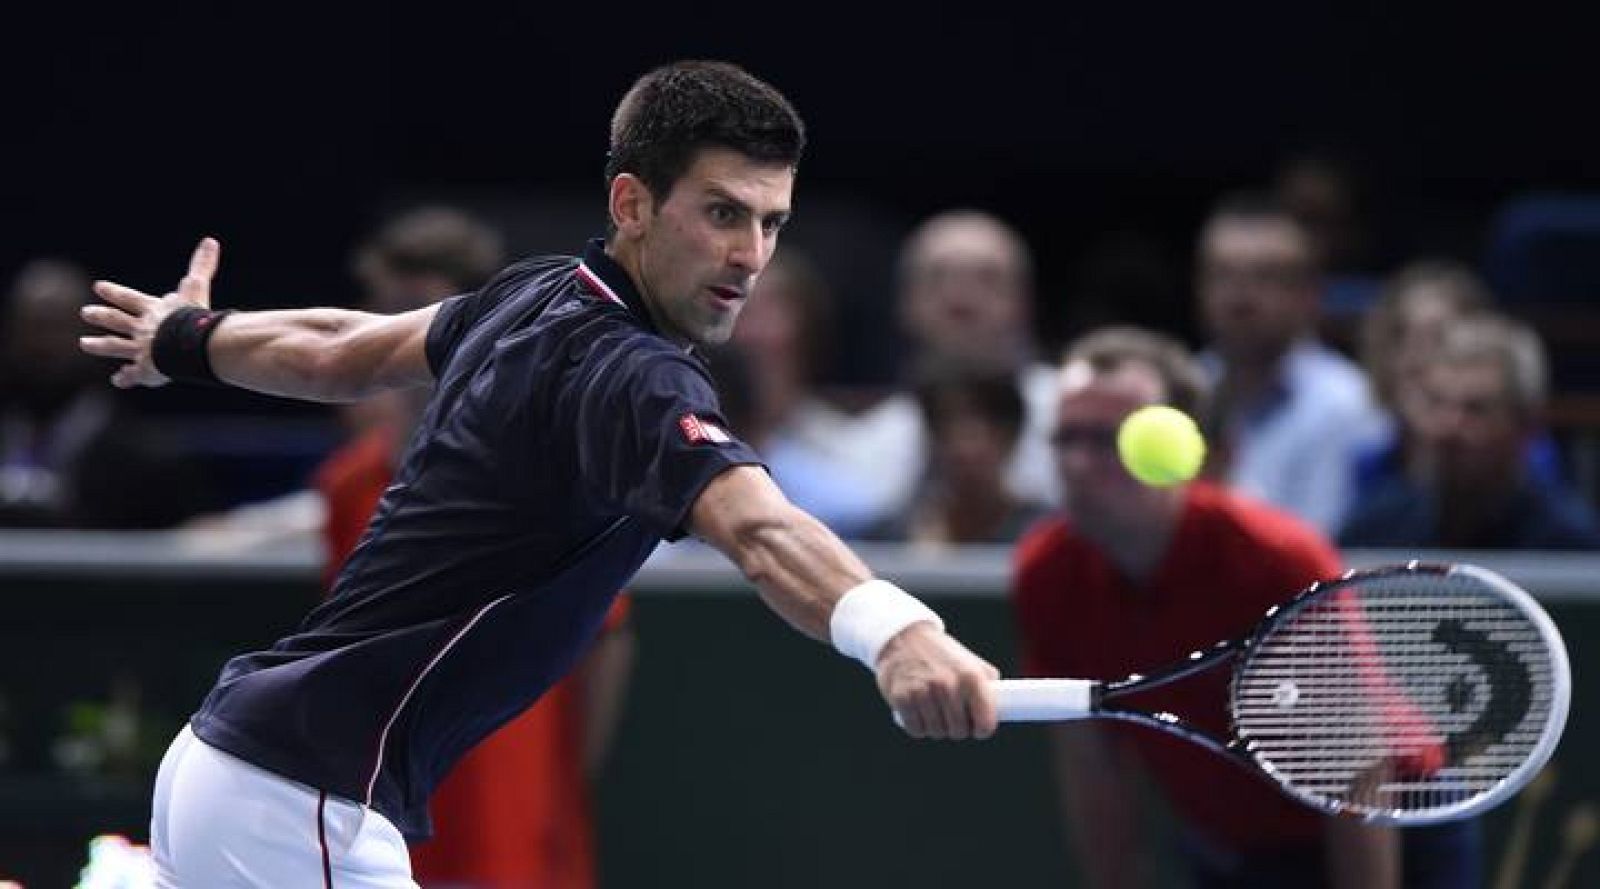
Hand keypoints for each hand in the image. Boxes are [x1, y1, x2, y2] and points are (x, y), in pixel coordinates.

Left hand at [80, 237, 220, 388]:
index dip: (114, 292)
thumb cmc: (193, 316)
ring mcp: (140, 350)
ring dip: (99, 345)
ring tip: (84, 344)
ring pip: (115, 346)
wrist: (189, 345)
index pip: (129, 298)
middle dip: (100, 316)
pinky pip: (133, 375)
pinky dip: (125, 377)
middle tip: (85, 312)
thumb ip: (202, 266)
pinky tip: (118, 380)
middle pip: (116, 321)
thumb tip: (211, 241)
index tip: (98, 287)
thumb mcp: (196, 287)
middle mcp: (141, 329)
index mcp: (152, 310)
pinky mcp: (145, 370)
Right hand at [877, 623, 999, 739]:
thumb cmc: (940, 652)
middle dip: (957, 728)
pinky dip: (917, 726)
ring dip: (936, 728)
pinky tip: (918, 712)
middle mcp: (948, 684)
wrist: (904, 636)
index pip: (985, 723)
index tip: (977, 728)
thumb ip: (987, 684)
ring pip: (937, 732)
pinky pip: (916, 730)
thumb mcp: (970, 661)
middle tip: (952, 717)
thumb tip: (1002, 707)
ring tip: (934, 711)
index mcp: (970, 676)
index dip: (982, 730)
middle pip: (959, 732)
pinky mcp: (902, 697)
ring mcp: (923, 691)